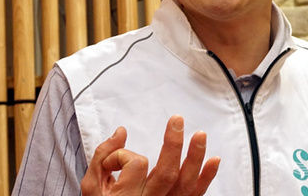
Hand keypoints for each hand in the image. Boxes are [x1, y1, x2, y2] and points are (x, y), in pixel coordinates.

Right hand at [81, 115, 219, 195]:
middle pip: (167, 173)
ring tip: (201, 134)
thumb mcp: (92, 187)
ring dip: (195, 158)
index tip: (113, 161)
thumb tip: (121, 131)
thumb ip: (102, 156)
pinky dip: (207, 178)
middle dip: (174, 144)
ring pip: (185, 185)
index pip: (136, 165)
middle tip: (177, 119)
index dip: (124, 155)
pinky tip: (215, 159)